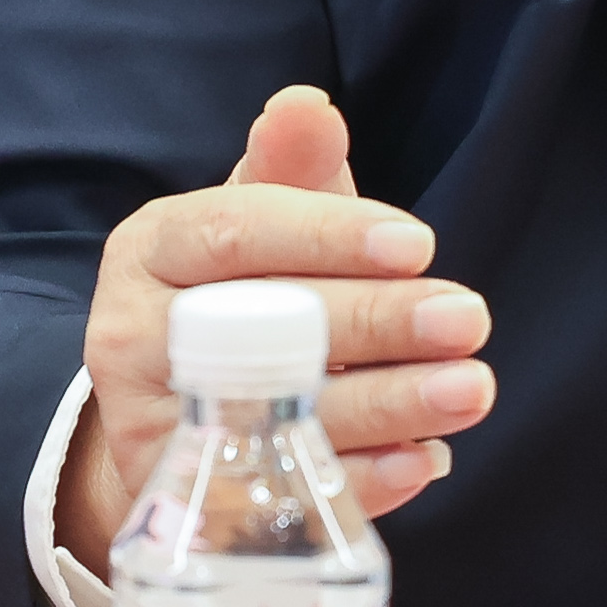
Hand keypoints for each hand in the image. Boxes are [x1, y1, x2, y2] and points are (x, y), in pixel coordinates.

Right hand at [52, 84, 497, 569]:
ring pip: (282, 414)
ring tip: (471, 388)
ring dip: (390, 405)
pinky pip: (279, 493)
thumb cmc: (242, 287)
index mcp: (153, 248)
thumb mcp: (262, 217)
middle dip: (379, 322)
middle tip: (468, 318)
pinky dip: (360, 479)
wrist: (178, 405)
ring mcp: (155, 425)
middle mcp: (135, 335)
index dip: (330, 234)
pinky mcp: (188, 499)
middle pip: (267, 326)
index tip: (419, 243)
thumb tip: (307, 106)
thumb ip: (293, 167)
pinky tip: (424, 458)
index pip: (238, 233)